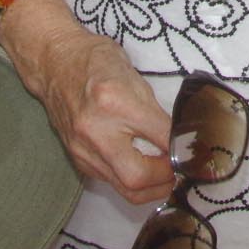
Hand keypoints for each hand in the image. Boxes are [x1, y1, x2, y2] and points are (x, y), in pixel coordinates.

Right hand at [4, 7, 174, 202]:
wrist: (54, 63)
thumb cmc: (95, 60)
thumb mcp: (133, 74)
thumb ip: (155, 108)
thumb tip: (180, 136)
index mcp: (114, 101)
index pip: (160, 137)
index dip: (182, 148)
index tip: (194, 150)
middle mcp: (95, 131)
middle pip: (136, 178)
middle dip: (165, 179)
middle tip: (180, 170)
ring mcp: (82, 149)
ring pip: (123, 188)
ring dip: (151, 187)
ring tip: (167, 175)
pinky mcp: (78, 159)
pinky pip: (110, 181)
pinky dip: (131, 180)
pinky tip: (143, 169)